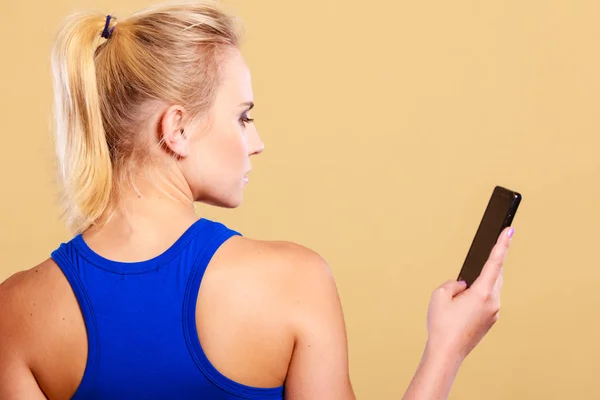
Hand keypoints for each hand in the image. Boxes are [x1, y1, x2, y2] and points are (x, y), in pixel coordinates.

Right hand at [425, 226, 513, 361]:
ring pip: (491, 289)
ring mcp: (494, 313)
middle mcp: (493, 302)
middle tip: (481, 259)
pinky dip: (478, 296)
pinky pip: (487, 301)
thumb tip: (464, 285)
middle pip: (495, 275)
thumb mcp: (440, 295)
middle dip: (489, 265)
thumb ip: (454, 283)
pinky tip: (464, 304)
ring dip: (480, 283)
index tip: (509, 230)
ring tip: (461, 294)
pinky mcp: (490, 321)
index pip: (495, 262)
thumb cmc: (442, 324)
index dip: (502, 244)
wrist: (446, 353)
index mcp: (482, 292)